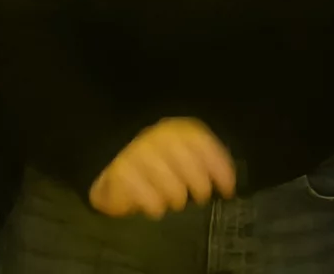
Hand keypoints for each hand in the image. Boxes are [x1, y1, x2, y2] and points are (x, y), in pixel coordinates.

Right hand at [88, 117, 236, 218]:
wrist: (103, 152)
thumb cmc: (151, 155)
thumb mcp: (178, 149)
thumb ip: (203, 160)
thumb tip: (229, 184)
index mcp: (174, 126)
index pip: (203, 144)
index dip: (220, 168)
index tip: (228, 189)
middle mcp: (157, 135)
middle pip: (191, 168)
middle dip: (200, 187)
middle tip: (199, 197)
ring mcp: (137, 153)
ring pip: (172, 187)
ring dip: (176, 198)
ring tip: (174, 201)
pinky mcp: (120, 172)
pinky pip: (148, 197)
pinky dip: (155, 205)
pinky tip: (156, 208)